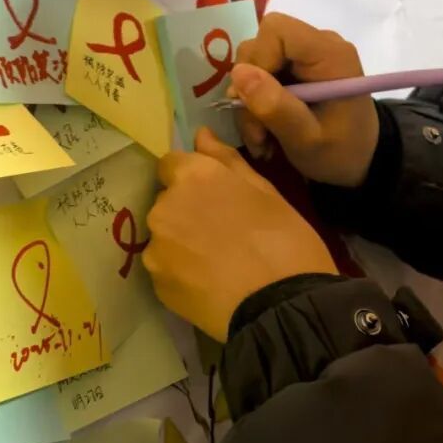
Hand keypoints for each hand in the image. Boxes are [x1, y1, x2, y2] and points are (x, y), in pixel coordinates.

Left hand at [145, 128, 336, 340]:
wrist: (284, 307)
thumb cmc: (287, 241)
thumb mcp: (267, 192)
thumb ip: (227, 161)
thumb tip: (201, 135)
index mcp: (193, 176)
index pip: (171, 163)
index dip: (191, 177)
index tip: (215, 196)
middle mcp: (165, 206)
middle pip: (167, 201)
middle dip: (187, 210)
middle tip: (223, 232)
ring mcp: (157, 247)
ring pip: (165, 235)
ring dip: (182, 242)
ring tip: (218, 263)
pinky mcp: (156, 282)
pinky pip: (165, 268)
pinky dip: (181, 272)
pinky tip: (210, 283)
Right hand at [232, 13, 378, 186]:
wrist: (362, 160)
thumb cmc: (342, 151)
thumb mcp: (307, 139)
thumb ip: (275, 106)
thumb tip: (238, 73)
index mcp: (329, 53)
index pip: (276, 30)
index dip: (258, 61)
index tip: (256, 101)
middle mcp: (317, 44)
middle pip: (260, 44)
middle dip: (249, 88)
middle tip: (256, 130)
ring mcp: (306, 55)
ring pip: (256, 62)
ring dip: (250, 102)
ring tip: (261, 138)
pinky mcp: (297, 68)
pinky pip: (263, 74)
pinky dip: (257, 103)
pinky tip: (266, 130)